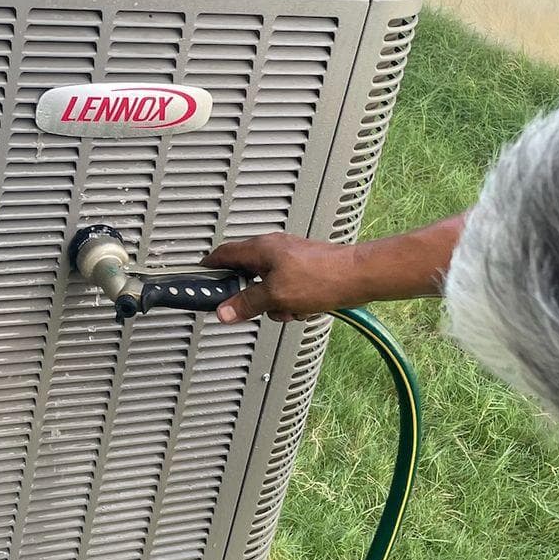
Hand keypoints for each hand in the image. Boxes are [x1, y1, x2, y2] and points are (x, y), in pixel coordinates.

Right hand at [201, 233, 361, 323]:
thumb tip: (224, 311)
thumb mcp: (275, 296)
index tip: (200, 278)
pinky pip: (286, 288)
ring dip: (275, 303)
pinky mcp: (305, 268)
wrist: (358, 277)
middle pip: (247, 274)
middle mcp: (274, 248)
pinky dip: (291, 301)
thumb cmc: (322, 277)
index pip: (223, 254)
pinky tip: (303, 308)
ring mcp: (290, 257)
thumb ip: (246, 304)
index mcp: (260, 248)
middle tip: (256, 308)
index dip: (209, 267)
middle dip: (252, 297)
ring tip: (289, 309)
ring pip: (268, 285)